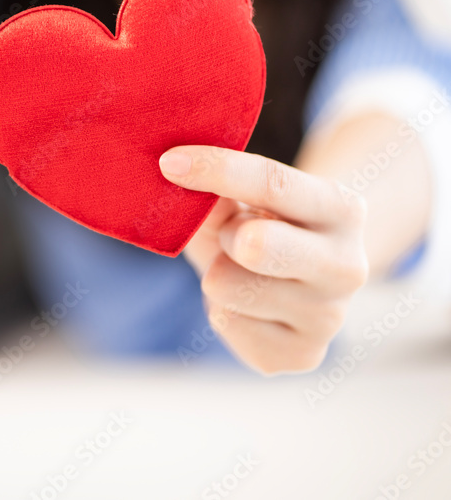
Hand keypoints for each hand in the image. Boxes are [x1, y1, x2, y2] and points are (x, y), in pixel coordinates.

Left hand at [159, 146, 368, 374]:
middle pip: (255, 246)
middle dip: (225, 235)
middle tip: (230, 235)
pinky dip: (223, 310)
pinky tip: (247, 305)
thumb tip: (183, 189)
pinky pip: (227, 324)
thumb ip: (216, 195)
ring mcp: (330, 317)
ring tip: (241, 271)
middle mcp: (347, 266)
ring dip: (219, 273)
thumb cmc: (264, 225)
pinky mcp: (303, 355)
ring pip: (228, 286)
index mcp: (342, 209)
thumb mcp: (243, 200)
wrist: (299, 281)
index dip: (217, 170)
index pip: (273, 184)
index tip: (169, 162)